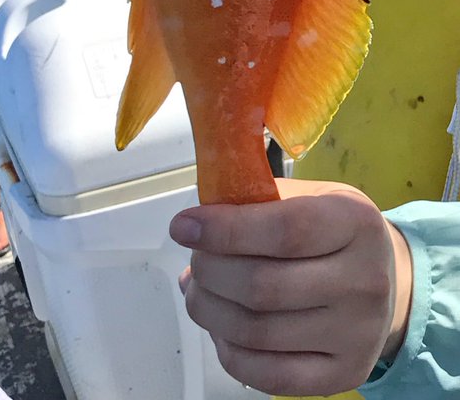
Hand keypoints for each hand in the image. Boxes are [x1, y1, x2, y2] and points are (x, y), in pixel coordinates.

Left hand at [170, 179, 412, 397]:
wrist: (388, 283)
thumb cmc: (333, 231)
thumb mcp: (308, 195)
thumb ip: (255, 201)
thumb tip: (194, 230)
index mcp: (354, 221)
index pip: (284, 230)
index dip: (226, 230)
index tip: (184, 226)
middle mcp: (363, 280)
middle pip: (263, 286)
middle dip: (209, 272)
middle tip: (194, 261)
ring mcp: (356, 334)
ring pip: (259, 332)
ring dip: (211, 311)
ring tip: (198, 291)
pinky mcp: (344, 375)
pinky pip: (270, 376)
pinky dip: (230, 352)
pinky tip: (220, 327)